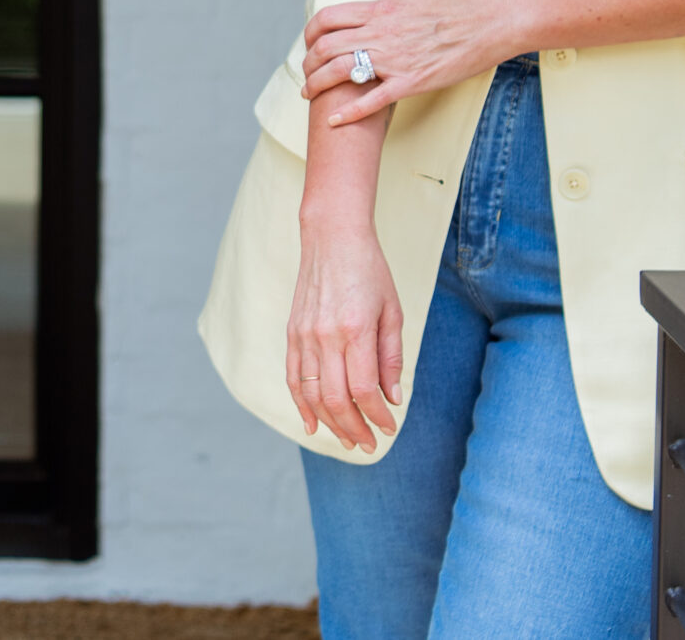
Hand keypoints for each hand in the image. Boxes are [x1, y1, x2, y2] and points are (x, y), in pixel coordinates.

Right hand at [286, 209, 402, 451]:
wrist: (332, 238)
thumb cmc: (369, 271)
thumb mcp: (392, 311)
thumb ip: (391, 356)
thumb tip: (392, 399)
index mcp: (355, 330)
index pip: (364, 390)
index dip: (376, 416)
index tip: (389, 428)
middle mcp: (325, 336)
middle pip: (336, 400)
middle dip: (354, 429)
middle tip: (369, 445)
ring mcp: (304, 335)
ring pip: (313, 395)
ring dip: (330, 424)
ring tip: (348, 440)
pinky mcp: (292, 333)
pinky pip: (293, 377)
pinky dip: (301, 405)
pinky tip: (312, 424)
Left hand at [300, 0, 520, 124]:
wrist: (491, 23)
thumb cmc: (455, 1)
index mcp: (380, 10)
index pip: (328, 18)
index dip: (309, 32)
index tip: (308, 42)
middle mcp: (381, 34)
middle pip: (326, 48)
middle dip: (308, 62)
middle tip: (305, 73)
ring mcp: (395, 60)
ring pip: (341, 73)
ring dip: (318, 85)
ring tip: (310, 94)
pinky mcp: (411, 82)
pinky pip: (373, 101)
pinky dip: (350, 113)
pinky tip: (335, 121)